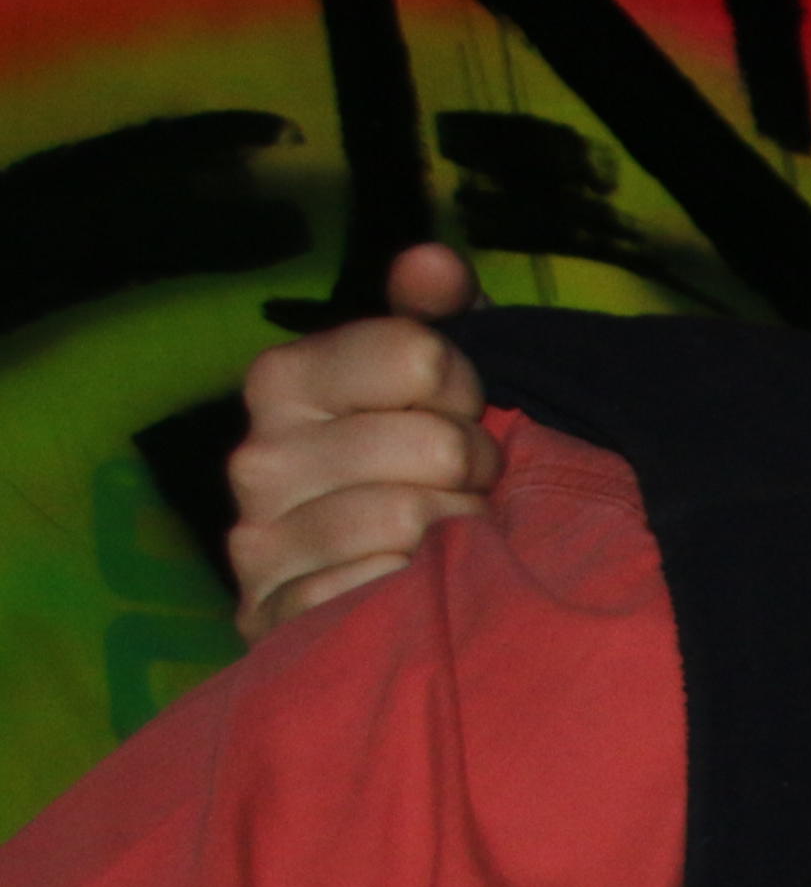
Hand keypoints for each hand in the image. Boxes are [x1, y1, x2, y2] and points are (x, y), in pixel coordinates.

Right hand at [224, 244, 493, 641]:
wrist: (378, 600)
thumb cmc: (416, 474)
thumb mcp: (435, 386)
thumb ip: (435, 314)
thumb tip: (432, 265)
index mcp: (285, 380)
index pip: (418, 355)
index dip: (466, 388)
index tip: (462, 413)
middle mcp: (256, 457)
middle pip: (435, 446)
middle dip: (478, 471)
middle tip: (470, 490)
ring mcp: (258, 543)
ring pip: (412, 523)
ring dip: (460, 537)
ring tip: (452, 539)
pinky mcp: (274, 620)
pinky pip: (381, 595)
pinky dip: (420, 595)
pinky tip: (418, 590)